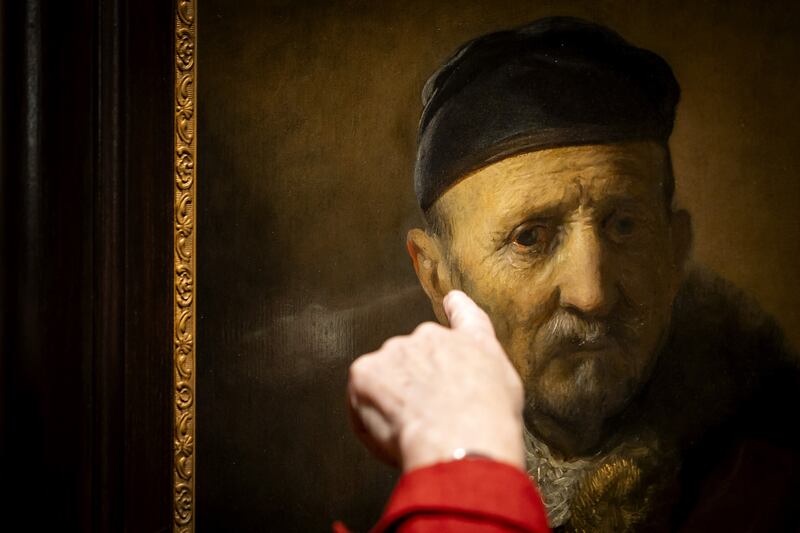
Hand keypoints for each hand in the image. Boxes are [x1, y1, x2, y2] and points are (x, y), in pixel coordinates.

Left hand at [347, 290, 524, 471]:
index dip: (456, 307)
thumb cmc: (488, 422)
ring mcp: (396, 351)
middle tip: (429, 417)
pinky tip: (393, 433)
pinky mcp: (366, 371)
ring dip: (393, 398)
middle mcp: (430, 336)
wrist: (461, 440)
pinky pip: (361, 396)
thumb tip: (463, 375)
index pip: (463, 312)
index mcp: (470, 339)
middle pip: (417, 358)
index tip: (451, 301)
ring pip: (387, 377)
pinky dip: (370, 415)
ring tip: (413, 429)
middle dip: (418, 383)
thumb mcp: (505, 387)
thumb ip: (481, 368)